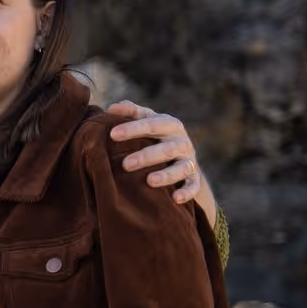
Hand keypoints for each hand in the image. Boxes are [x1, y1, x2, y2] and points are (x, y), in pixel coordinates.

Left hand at [106, 101, 218, 225]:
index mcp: (169, 125)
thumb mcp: (146, 120)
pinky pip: (193, 186)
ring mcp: (189, 160)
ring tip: (150, 181)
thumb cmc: (155, 136)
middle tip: (126, 164)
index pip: (152, 124)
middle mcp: (181, 142)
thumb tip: (112, 108)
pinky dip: (186, 192)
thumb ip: (131, 112)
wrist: (182, 156)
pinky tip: (175, 199)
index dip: (133, 128)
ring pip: (182, 167)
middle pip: (167, 148)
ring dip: (167, 175)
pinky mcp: (195, 178)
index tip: (113, 134)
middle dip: (147, 156)